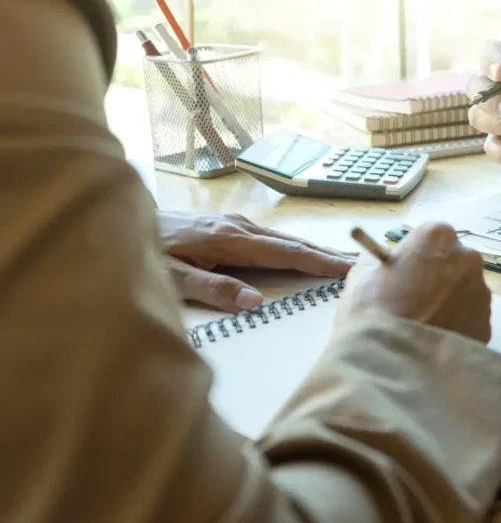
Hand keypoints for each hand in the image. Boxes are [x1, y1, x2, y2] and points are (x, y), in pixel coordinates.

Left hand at [158, 211, 354, 311]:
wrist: (119, 220)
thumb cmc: (144, 253)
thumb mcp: (172, 279)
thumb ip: (213, 289)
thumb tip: (254, 302)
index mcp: (231, 241)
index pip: (286, 253)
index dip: (319, 262)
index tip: (348, 268)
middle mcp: (238, 227)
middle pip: (291, 243)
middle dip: (326, 253)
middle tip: (358, 263)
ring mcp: (233, 223)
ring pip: (282, 238)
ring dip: (311, 249)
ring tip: (338, 258)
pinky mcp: (226, 226)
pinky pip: (269, 237)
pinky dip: (291, 245)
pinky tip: (298, 251)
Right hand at [337, 222, 490, 343]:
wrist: (393, 362)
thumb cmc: (373, 311)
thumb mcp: (362, 276)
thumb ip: (380, 262)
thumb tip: (386, 265)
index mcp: (437, 237)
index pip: (431, 238)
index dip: (416, 256)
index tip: (406, 273)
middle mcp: (467, 257)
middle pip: (454, 262)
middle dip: (439, 277)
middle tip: (416, 300)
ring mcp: (482, 291)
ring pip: (466, 292)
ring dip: (450, 303)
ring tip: (426, 326)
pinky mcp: (488, 323)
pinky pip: (471, 320)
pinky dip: (458, 328)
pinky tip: (436, 342)